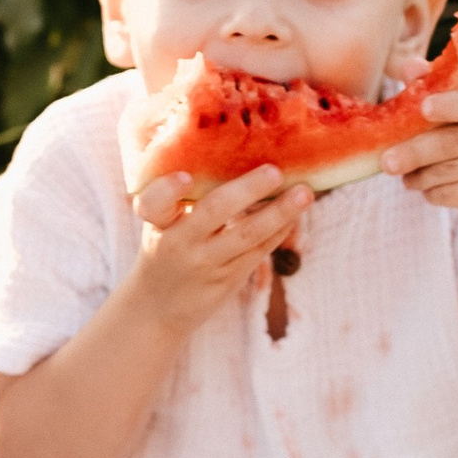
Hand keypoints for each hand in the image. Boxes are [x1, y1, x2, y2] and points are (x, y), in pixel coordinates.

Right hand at [117, 144, 307, 324]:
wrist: (158, 306)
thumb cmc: (164, 247)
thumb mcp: (160, 223)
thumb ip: (183, 197)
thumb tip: (234, 151)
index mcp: (156, 221)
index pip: (153, 203)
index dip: (168, 190)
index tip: (185, 177)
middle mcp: (178, 242)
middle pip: (212, 213)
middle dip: (246, 191)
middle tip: (274, 172)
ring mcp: (205, 263)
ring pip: (246, 235)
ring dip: (279, 213)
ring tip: (305, 193)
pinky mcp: (227, 279)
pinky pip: (259, 250)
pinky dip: (280, 229)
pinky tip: (297, 211)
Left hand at [381, 84, 457, 245]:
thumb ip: (435, 90)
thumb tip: (409, 66)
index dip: (451, 104)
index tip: (423, 107)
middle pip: (454, 141)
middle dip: (415, 151)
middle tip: (386, 161)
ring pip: (449, 170)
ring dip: (418, 175)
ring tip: (405, 175)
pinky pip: (452, 194)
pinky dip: (431, 193)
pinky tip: (427, 189)